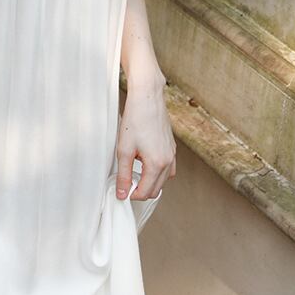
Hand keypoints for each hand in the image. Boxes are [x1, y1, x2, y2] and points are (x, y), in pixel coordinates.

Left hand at [115, 77, 175, 200]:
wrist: (147, 99)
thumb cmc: (135, 121)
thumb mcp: (124, 151)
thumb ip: (124, 175)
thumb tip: (122, 193)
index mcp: (157, 164)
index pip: (146, 192)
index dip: (132, 195)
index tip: (121, 191)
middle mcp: (169, 161)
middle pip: (157, 189)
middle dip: (141, 191)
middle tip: (126, 184)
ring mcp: (172, 154)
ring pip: (163, 180)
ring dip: (150, 182)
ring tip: (133, 173)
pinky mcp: (172, 148)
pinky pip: (168, 168)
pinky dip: (157, 172)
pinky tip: (143, 163)